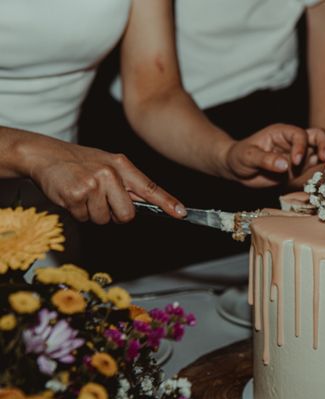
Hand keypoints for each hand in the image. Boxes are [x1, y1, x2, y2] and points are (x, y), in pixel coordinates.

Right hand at [30, 142, 184, 223]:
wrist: (44, 154)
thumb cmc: (79, 162)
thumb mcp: (107, 165)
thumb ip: (127, 183)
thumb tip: (148, 204)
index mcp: (122, 165)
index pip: (149, 187)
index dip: (167, 202)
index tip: (182, 213)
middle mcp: (110, 173)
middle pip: (127, 214)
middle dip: (114, 214)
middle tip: (100, 199)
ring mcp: (93, 184)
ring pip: (104, 219)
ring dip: (93, 213)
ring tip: (83, 194)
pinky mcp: (76, 195)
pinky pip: (85, 218)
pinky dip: (78, 212)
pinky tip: (72, 195)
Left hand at [223, 124, 324, 187]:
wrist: (237, 169)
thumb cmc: (239, 157)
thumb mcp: (247, 157)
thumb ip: (265, 160)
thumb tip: (284, 165)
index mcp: (281, 133)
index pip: (299, 135)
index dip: (301, 146)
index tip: (294, 162)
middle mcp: (293, 141)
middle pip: (316, 135)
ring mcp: (299, 153)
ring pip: (321, 147)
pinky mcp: (300, 166)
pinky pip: (317, 163)